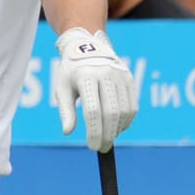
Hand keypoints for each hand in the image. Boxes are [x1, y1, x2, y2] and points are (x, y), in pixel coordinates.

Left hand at [54, 27, 136, 151]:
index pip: (92, 110)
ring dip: (117, 129)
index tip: (92, 146)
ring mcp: (120, 76)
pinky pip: (132, 106)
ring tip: (107, 138)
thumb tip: (67, 132)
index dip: (94, 131)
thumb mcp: (62, 87)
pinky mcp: (129, 79)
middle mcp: (105, 74)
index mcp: (85, 76)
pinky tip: (117, 128)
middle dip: (107, 134)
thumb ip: (66, 110)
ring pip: (124, 111)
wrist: (87, 46)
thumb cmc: (71, 71)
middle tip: (101, 147)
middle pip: (110, 112)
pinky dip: (126, 121)